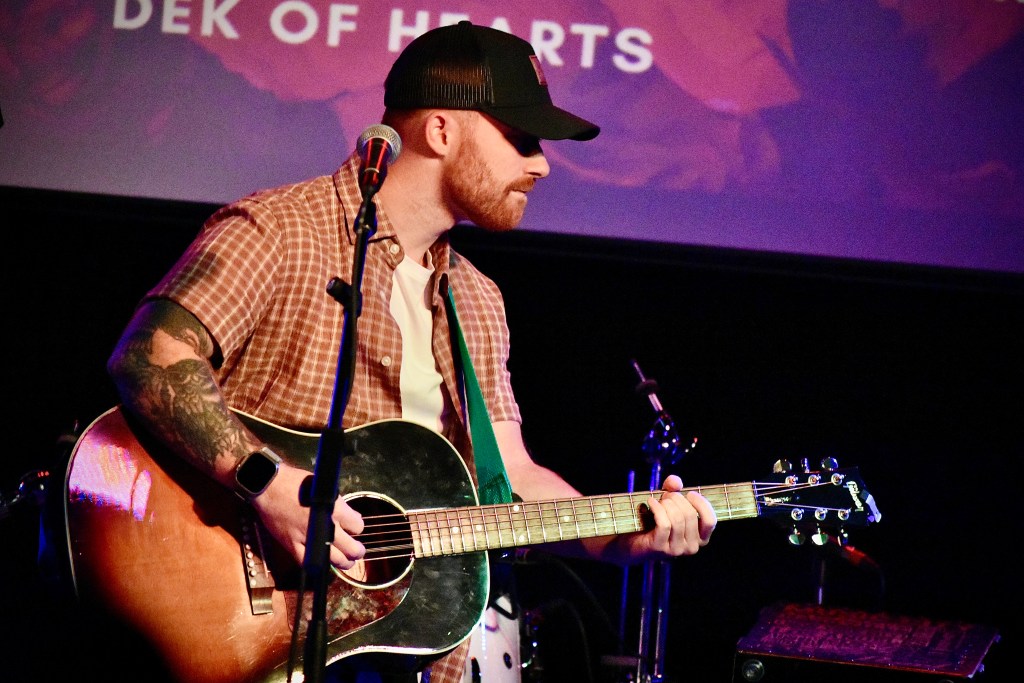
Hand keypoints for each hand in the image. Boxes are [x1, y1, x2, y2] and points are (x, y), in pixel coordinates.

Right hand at [251, 463, 365, 568]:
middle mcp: (325, 527)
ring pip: (333, 560)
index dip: (357, 526)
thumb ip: (337, 504)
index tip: (354, 526)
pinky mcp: (292, 546)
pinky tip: (323, 564)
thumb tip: (349, 516)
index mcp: (335, 510)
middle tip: (358, 551)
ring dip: (344, 563)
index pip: (357, 526)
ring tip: (347, 562)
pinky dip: (317, 566)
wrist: (269, 487)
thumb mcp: (324, 488)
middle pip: (351, 548)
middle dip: (357, 551)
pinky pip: (308, 563)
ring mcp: (309, 539)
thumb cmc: (297, 482)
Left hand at [612, 474, 716, 563]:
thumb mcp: (668, 503)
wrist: (634, 540)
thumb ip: (673, 490)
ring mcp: (676, 550)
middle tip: (666, 495)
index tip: (690, 493)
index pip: (710, 521)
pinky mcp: (660, 548)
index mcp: (701, 539)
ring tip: (658, 500)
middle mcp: (691, 547)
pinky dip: (657, 509)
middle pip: (690, 515)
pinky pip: (664, 524)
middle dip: (677, 499)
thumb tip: (675, 481)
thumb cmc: (655, 520)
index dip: (702, 504)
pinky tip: (650, 502)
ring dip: (666, 504)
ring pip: (677, 519)